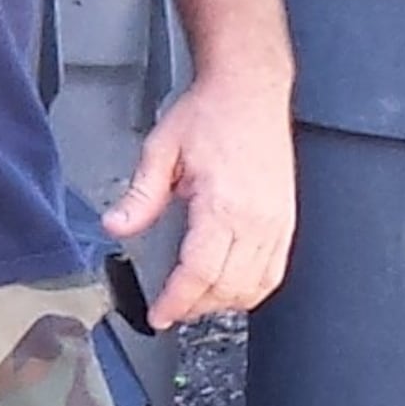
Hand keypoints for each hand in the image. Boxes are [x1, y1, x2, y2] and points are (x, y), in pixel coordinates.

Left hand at [104, 56, 295, 328]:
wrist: (251, 90)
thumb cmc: (212, 113)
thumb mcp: (161, 150)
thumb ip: (140, 195)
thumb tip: (117, 226)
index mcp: (223, 204)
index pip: (199, 273)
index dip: (177, 302)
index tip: (159, 315)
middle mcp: (256, 219)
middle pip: (227, 287)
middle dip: (196, 306)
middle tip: (170, 309)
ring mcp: (277, 222)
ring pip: (255, 285)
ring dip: (224, 302)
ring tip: (196, 301)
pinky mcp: (287, 220)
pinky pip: (275, 271)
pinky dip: (253, 289)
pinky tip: (231, 287)